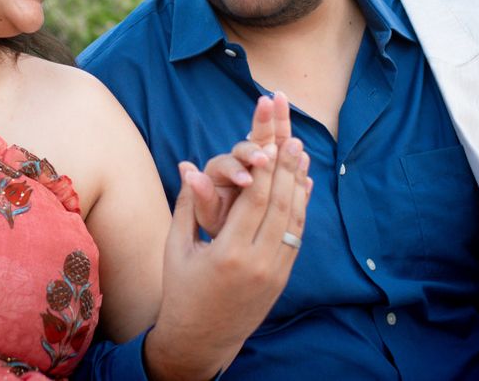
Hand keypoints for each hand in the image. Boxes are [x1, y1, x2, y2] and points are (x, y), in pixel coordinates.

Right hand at [144, 108, 311, 380]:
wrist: (201, 339)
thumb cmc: (181, 289)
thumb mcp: (176, 248)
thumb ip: (186, 205)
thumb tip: (187, 165)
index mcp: (227, 253)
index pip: (254, 201)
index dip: (264, 169)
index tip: (271, 141)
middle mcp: (257, 263)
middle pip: (279, 206)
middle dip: (286, 169)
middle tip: (293, 139)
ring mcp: (274, 273)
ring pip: (293, 221)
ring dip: (299, 186)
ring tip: (302, 156)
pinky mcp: (282, 279)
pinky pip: (295, 238)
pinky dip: (301, 210)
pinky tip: (302, 188)